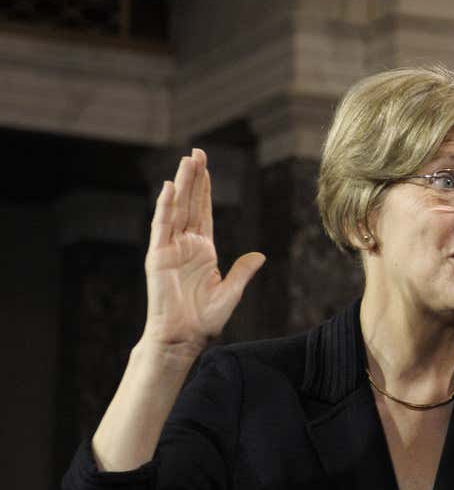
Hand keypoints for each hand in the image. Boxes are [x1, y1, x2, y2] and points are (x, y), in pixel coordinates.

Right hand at [143, 150, 263, 353]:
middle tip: (197, 152)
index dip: (205, 190)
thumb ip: (243, 271)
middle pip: (190, 204)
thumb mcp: (231, 292)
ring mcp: (170, 249)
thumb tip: (259, 255)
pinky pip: (162, 227)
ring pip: (177, 209)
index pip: (204, 212)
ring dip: (181, 185)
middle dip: (194, 178)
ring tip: (187, 160)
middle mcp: (186, 245)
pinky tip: (168, 188)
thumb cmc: (205, 320)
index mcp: (203, 250)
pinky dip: (164, 207)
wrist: (184, 337)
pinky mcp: (158, 256)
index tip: (206, 168)